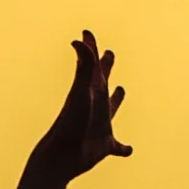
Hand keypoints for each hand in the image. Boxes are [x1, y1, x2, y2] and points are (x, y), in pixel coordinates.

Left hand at [29, 30, 129, 181]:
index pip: (92, 65)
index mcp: (90, 92)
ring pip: (111, 109)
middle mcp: (95, 106)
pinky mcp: (104, 146)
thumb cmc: (70, 124)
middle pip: (102, 81)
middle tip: (109, 54)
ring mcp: (99, 126)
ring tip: (121, 90)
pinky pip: (118, 147)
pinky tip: (128, 150)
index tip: (86, 33)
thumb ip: (85, 67)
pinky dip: (124, 149)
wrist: (60, 156)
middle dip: (105, 67)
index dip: (91, 48)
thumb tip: (80, 40)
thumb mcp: (81, 92)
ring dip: (116, 100)